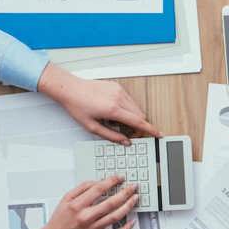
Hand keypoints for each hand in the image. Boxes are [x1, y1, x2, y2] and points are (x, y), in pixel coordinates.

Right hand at [22, 177, 137, 228]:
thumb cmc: (59, 220)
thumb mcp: (65, 199)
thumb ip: (81, 189)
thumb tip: (98, 182)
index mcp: (77, 205)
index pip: (99, 189)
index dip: (112, 181)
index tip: (119, 178)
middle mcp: (86, 217)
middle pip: (111, 203)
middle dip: (125, 192)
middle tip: (133, 186)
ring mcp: (93, 228)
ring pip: (116, 217)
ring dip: (128, 206)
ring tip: (135, 198)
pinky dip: (125, 228)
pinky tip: (132, 221)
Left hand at [37, 63, 160, 144]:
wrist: (70, 88)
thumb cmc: (77, 106)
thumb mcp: (91, 127)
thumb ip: (111, 136)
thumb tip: (125, 141)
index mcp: (113, 110)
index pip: (138, 122)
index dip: (150, 129)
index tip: (158, 134)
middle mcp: (118, 98)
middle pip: (140, 115)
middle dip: (138, 125)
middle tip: (127, 131)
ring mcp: (119, 91)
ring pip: (136, 107)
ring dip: (132, 116)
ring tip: (115, 119)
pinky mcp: (117, 87)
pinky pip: (130, 100)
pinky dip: (127, 107)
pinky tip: (113, 109)